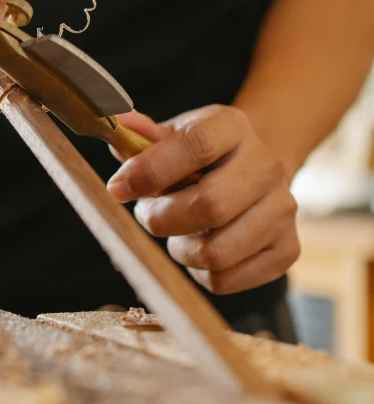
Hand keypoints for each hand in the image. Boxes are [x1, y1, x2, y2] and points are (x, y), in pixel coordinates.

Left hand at [107, 106, 299, 293]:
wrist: (256, 171)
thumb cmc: (202, 156)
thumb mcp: (174, 135)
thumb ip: (142, 137)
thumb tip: (117, 124)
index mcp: (234, 127)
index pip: (197, 145)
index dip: (151, 170)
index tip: (118, 188)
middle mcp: (266, 165)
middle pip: (210, 205)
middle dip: (162, 218)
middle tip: (148, 214)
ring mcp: (283, 209)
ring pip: (216, 252)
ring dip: (179, 250)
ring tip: (178, 231)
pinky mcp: (287, 249)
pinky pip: (226, 280)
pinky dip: (200, 272)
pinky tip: (202, 247)